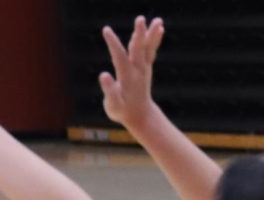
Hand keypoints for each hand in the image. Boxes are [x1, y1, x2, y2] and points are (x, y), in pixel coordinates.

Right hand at [99, 16, 164, 132]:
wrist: (140, 117)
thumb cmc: (123, 112)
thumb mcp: (113, 105)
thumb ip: (109, 91)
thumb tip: (103, 75)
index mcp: (127, 78)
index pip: (119, 57)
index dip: (113, 44)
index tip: (106, 30)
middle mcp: (138, 71)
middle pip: (138, 50)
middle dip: (139, 34)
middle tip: (140, 19)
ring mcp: (144, 68)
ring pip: (147, 48)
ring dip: (151, 33)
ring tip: (158, 20)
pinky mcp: (147, 67)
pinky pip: (151, 51)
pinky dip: (155, 40)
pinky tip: (160, 28)